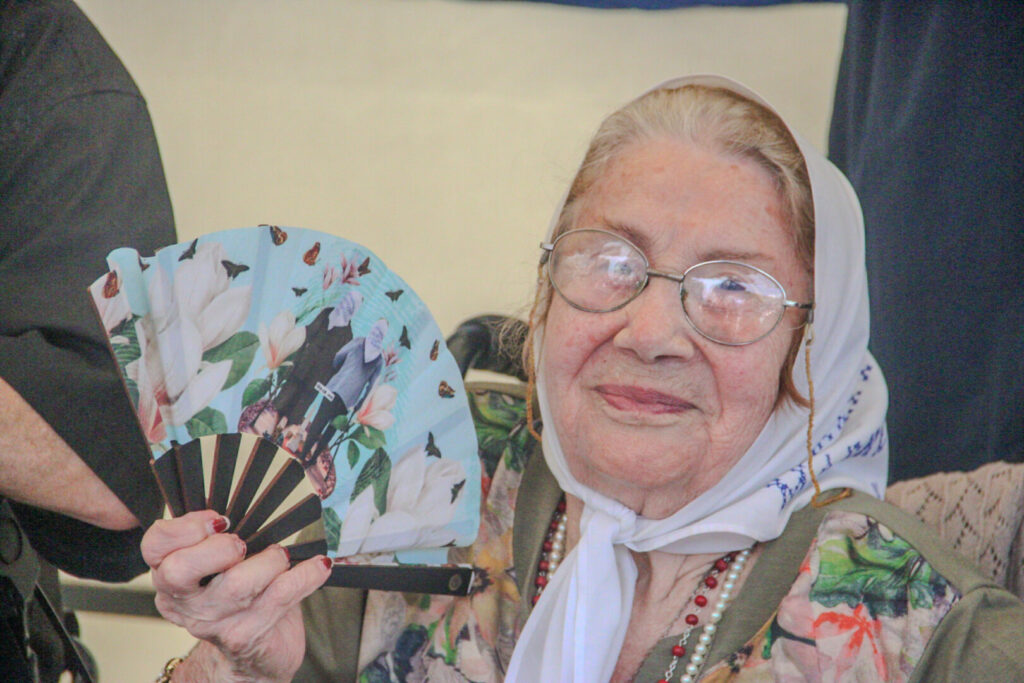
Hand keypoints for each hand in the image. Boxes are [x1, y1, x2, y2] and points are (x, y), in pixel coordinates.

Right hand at [143, 510, 331, 681]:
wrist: (254, 656)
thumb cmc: (239, 598)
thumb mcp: (221, 565)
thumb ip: (222, 536)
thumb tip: (251, 505)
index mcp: (170, 575)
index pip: (155, 545)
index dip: (184, 527)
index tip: (217, 519)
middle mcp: (185, 601)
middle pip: (179, 570)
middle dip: (217, 548)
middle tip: (242, 544)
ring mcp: (213, 622)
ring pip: (238, 583)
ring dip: (271, 560)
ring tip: (282, 557)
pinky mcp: (245, 636)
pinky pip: (280, 595)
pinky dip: (306, 574)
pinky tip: (319, 565)